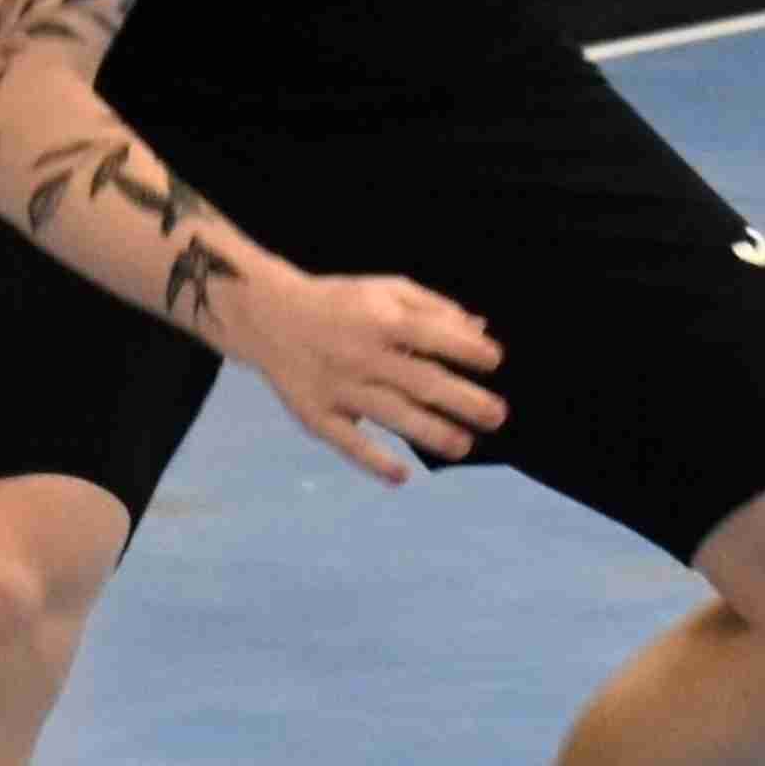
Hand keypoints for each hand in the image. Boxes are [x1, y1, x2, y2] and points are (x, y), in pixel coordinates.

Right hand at [225, 264, 505, 487]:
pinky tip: (402, 475)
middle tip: (496, 415)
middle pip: (422, 382)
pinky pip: (348, 443)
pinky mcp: (317, 416)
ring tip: (464, 446)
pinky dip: (374, 461)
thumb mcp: (385, 290)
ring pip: (392, 415)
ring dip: (432, 433)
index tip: (494, 361)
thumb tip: (480, 330)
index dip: (467, 350)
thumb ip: (433, 308)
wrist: (268, 316)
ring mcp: (339, 389)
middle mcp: (362, 355)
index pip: (432, 335)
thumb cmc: (340, 303)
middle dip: (464, 400)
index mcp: (381, 319)